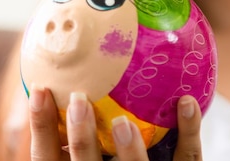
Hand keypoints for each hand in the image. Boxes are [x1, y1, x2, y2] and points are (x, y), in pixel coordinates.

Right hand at [28, 85, 202, 160]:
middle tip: (79, 101)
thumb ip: (80, 132)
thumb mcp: (89, 155)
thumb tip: (68, 76)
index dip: (41, 126)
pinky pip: (187, 157)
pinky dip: (189, 130)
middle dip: (81, 137)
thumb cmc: (111, 160)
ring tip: (123, 122)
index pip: (47, 157)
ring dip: (129, 150)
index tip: (41, 90)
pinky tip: (186, 102)